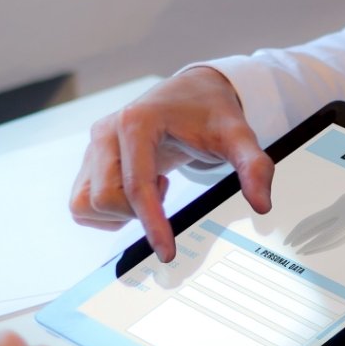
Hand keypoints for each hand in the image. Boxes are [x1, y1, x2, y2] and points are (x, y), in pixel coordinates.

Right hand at [70, 67, 274, 261]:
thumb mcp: (239, 136)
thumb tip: (261, 204)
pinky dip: (109, 211)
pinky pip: (83, 203)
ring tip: (153, 189)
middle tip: (167, 192)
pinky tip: (139, 190)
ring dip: (119, 212)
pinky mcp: (90, 160)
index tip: (168, 252)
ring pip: (87, 203)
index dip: (152, 224)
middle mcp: (106, 132)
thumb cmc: (211, 113)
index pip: (136, 186)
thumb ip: (254, 167)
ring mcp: (94, 146)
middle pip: (105, 198)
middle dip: (137, 213)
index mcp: (136, 122)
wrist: (193, 93)